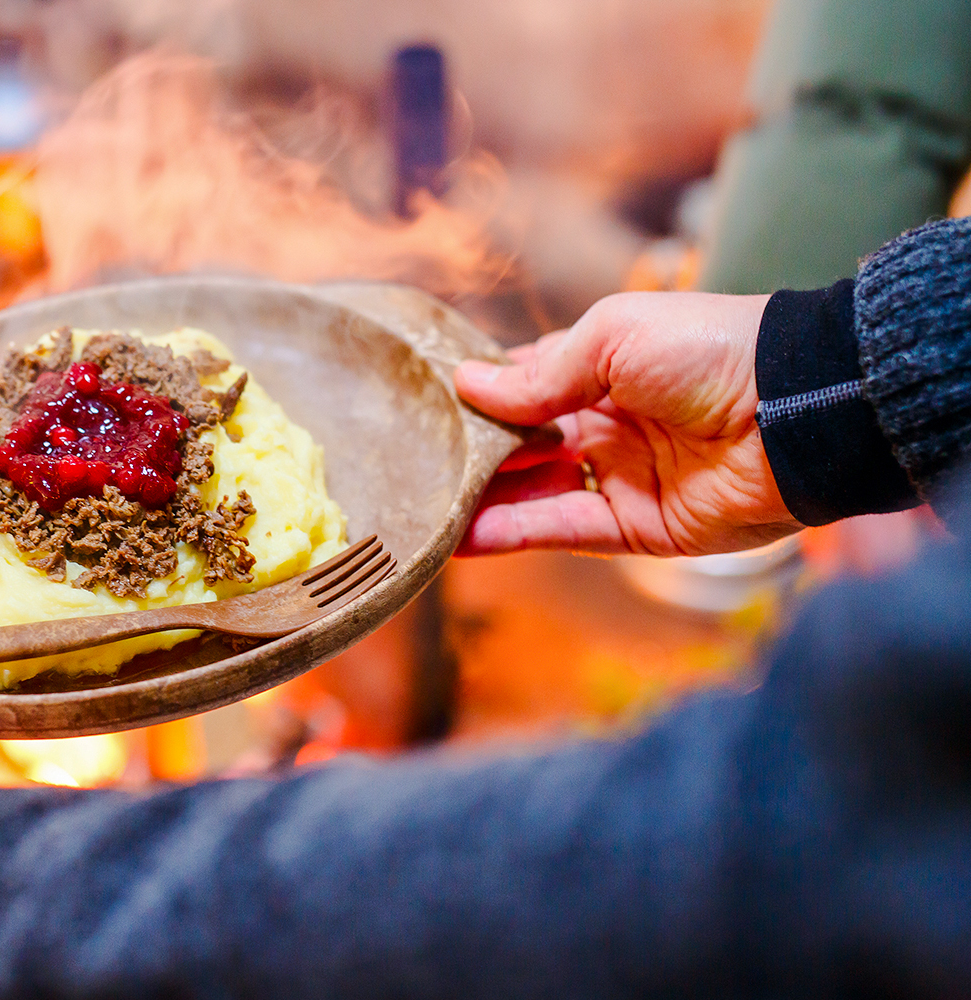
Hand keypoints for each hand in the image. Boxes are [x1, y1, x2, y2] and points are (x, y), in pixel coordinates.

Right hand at [454, 291, 800, 556]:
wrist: (793, 409)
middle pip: (520, 446)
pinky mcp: (635, 527)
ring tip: (420, 508)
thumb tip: (468, 388)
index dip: (478, 396)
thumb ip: (539, 375)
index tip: (421, 405)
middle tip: (409, 464)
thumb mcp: (611, 338)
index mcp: (602, 370)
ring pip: (532, 494)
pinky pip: (562, 531)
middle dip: (469, 454)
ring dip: (479, 502)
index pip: (523, 385)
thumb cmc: (708, 350)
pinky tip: (461, 537)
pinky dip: (511, 535)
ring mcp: (618, 478)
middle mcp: (605, 424)